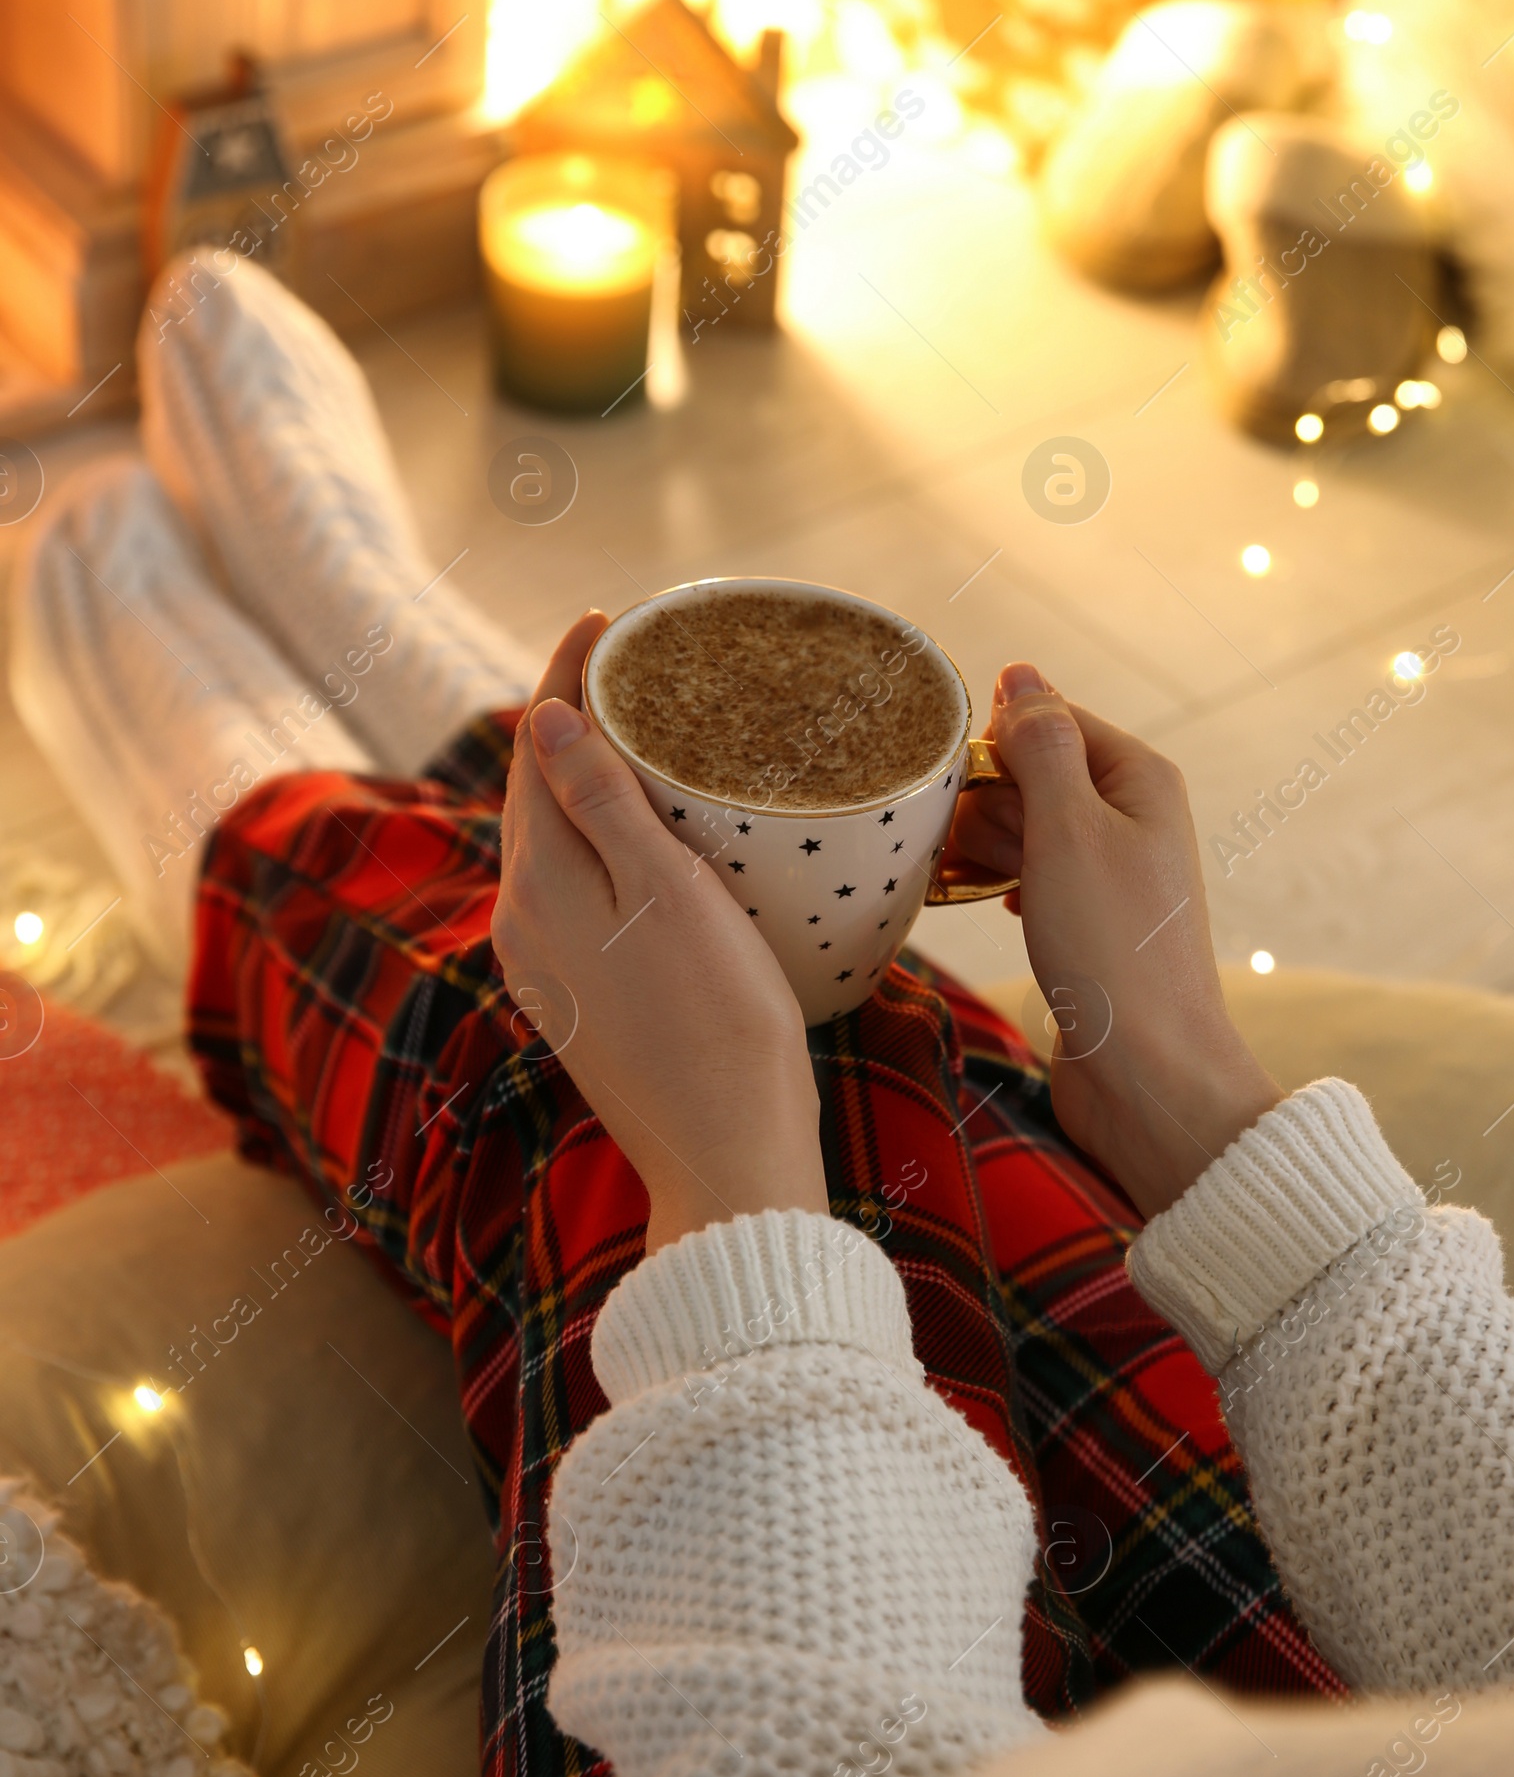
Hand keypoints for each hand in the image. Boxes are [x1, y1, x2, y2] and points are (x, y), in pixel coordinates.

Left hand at [491, 613, 825, 1252]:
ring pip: (555, 844)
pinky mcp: (581, 999)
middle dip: (572, 720)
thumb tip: (542, 716)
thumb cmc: (717, 1019)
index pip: (535, 751)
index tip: (605, 621)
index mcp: (537, 885)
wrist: (727, 1155)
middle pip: (536, 793)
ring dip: (585, 781)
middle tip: (631, 663)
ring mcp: (547, 967)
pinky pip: (576, 890)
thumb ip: (600, 801)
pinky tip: (643, 834)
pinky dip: (601, 839)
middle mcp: (523, 924)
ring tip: (640, 730)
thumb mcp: (666, 890)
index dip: (567, 677)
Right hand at [946, 665, 1279, 1218]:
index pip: (1052, 718)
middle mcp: (1135, 817)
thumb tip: (1021, 674)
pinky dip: (1000, 882)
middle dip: (986, 801)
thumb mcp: (1066, 829)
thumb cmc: (1111, 950)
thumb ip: (1041, 747)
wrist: (1146, 1074)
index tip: (949, 780)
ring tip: (961, 877)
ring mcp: (1115, 873)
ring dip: (985, 845)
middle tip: (960, 845)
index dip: (995, 743)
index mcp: (1140, 779)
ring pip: (1028, 827)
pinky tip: (984, 901)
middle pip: (1037, 772)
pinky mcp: (1093, 923)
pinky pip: (1033, 876)